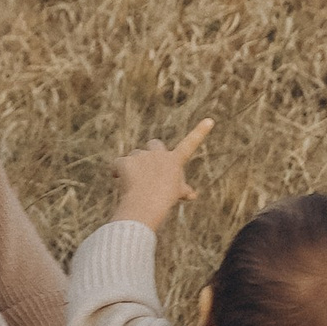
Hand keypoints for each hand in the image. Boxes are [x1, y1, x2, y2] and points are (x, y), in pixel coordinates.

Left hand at [114, 117, 212, 234]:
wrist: (147, 205)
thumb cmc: (164, 201)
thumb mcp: (176, 194)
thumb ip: (182, 190)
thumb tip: (192, 194)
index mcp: (175, 161)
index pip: (190, 144)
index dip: (200, 132)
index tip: (210, 120)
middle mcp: (159, 154)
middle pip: (154, 143)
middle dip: (151, 151)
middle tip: (148, 167)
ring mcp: (141, 156)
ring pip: (135, 155)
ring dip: (134, 165)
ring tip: (134, 183)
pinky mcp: (125, 162)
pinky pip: (117, 163)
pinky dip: (116, 171)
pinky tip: (117, 179)